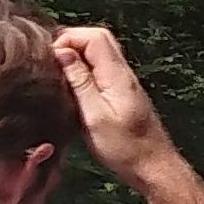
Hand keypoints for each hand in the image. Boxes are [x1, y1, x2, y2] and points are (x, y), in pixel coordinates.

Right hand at [53, 27, 180, 192]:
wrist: (153, 167)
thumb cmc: (124, 148)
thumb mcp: (95, 116)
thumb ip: (79, 82)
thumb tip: (62, 52)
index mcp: (118, 75)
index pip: (95, 36)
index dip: (68, 39)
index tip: (49, 58)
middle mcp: (124, 73)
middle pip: (99, 39)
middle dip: (71, 43)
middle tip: (49, 62)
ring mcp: (125, 82)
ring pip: (100, 53)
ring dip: (77, 56)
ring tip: (56, 73)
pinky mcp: (122, 93)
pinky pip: (102, 69)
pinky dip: (84, 69)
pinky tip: (71, 86)